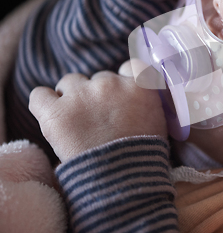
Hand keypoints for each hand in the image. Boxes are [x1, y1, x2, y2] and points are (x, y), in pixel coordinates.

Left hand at [29, 65, 166, 161]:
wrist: (122, 179)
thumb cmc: (143, 156)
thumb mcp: (159, 122)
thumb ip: (147, 102)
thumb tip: (136, 100)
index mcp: (138, 86)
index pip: (131, 67)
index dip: (124, 79)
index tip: (121, 94)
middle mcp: (110, 84)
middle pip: (100, 78)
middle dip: (98, 94)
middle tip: (99, 119)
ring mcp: (81, 95)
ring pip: (70, 82)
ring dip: (72, 96)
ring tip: (75, 120)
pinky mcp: (54, 112)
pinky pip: (39, 95)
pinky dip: (43, 103)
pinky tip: (50, 115)